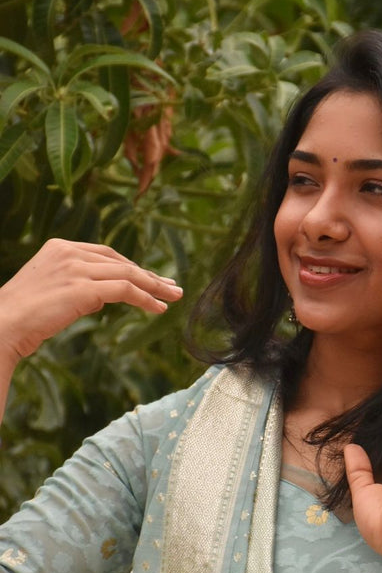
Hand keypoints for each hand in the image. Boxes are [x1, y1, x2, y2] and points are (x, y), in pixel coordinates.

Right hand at [0, 238, 182, 364]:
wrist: (3, 325)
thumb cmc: (22, 316)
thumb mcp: (49, 290)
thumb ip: (74, 285)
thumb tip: (99, 295)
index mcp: (59, 247)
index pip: (106, 254)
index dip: (132, 267)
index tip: (151, 278)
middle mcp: (69, 252)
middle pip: (121, 261)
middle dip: (150, 275)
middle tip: (172, 286)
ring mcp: (76, 269)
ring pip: (128, 274)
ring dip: (155, 286)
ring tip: (174, 296)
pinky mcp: (84, 289)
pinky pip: (126, 290)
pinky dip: (146, 299)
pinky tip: (159, 308)